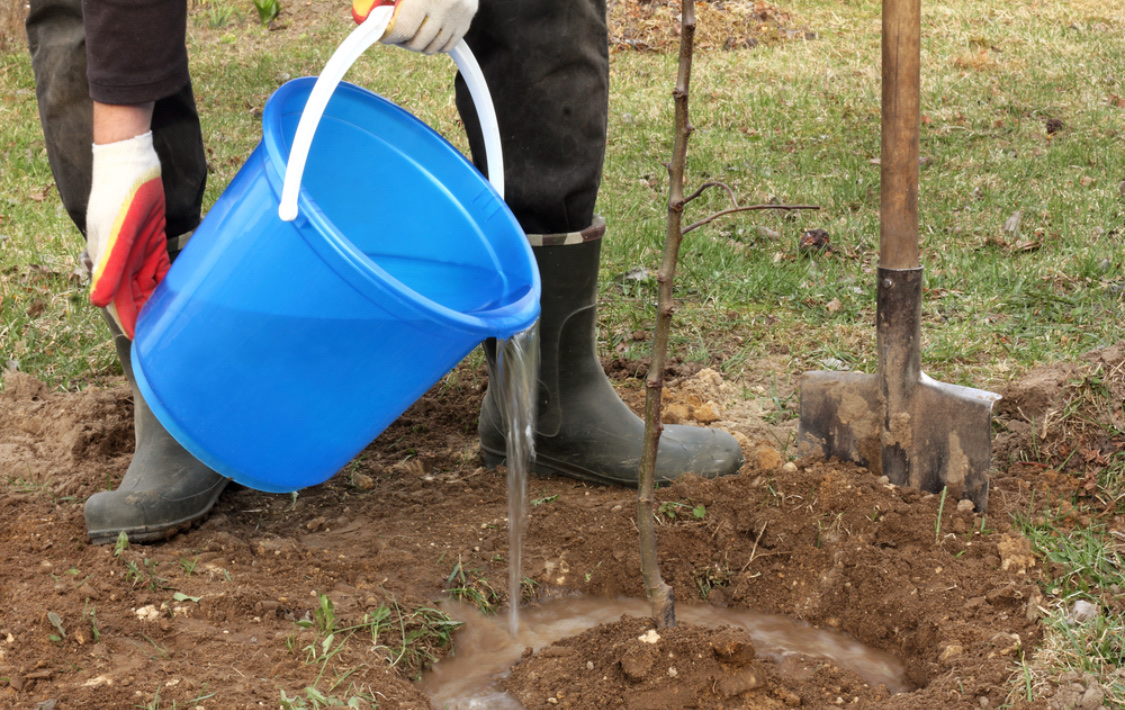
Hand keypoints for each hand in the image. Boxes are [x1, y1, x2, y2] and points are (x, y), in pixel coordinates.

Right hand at [86, 131, 169, 339]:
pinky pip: (160, 265)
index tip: (143, 342)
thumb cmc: (119, 194)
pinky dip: (168, 279)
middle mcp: (120, 258)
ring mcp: (136, 248)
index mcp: (106, 261)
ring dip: (160, 299)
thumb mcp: (115, 232)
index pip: (117, 301)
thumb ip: (109, 267)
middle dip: (148, 313)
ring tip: (179, 318)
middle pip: (134, 295)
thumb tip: (98, 303)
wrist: (131, 160)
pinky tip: (182, 291)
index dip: (129, 321)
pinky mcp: (152, 237)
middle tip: (170, 335)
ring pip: (148, 283)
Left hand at [353, 0, 476, 54]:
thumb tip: (365, 12)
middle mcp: (443, 5)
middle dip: (403, 42)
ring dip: (418, 44)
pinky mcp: (467, 19)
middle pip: (418, 43)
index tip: (384, 35)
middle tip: (397, 34)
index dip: (390, 36)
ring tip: (411, 33)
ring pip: (432, 48)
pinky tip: (427, 33)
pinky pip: (447, 46)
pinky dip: (435, 45)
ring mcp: (457, 14)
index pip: (403, 29)